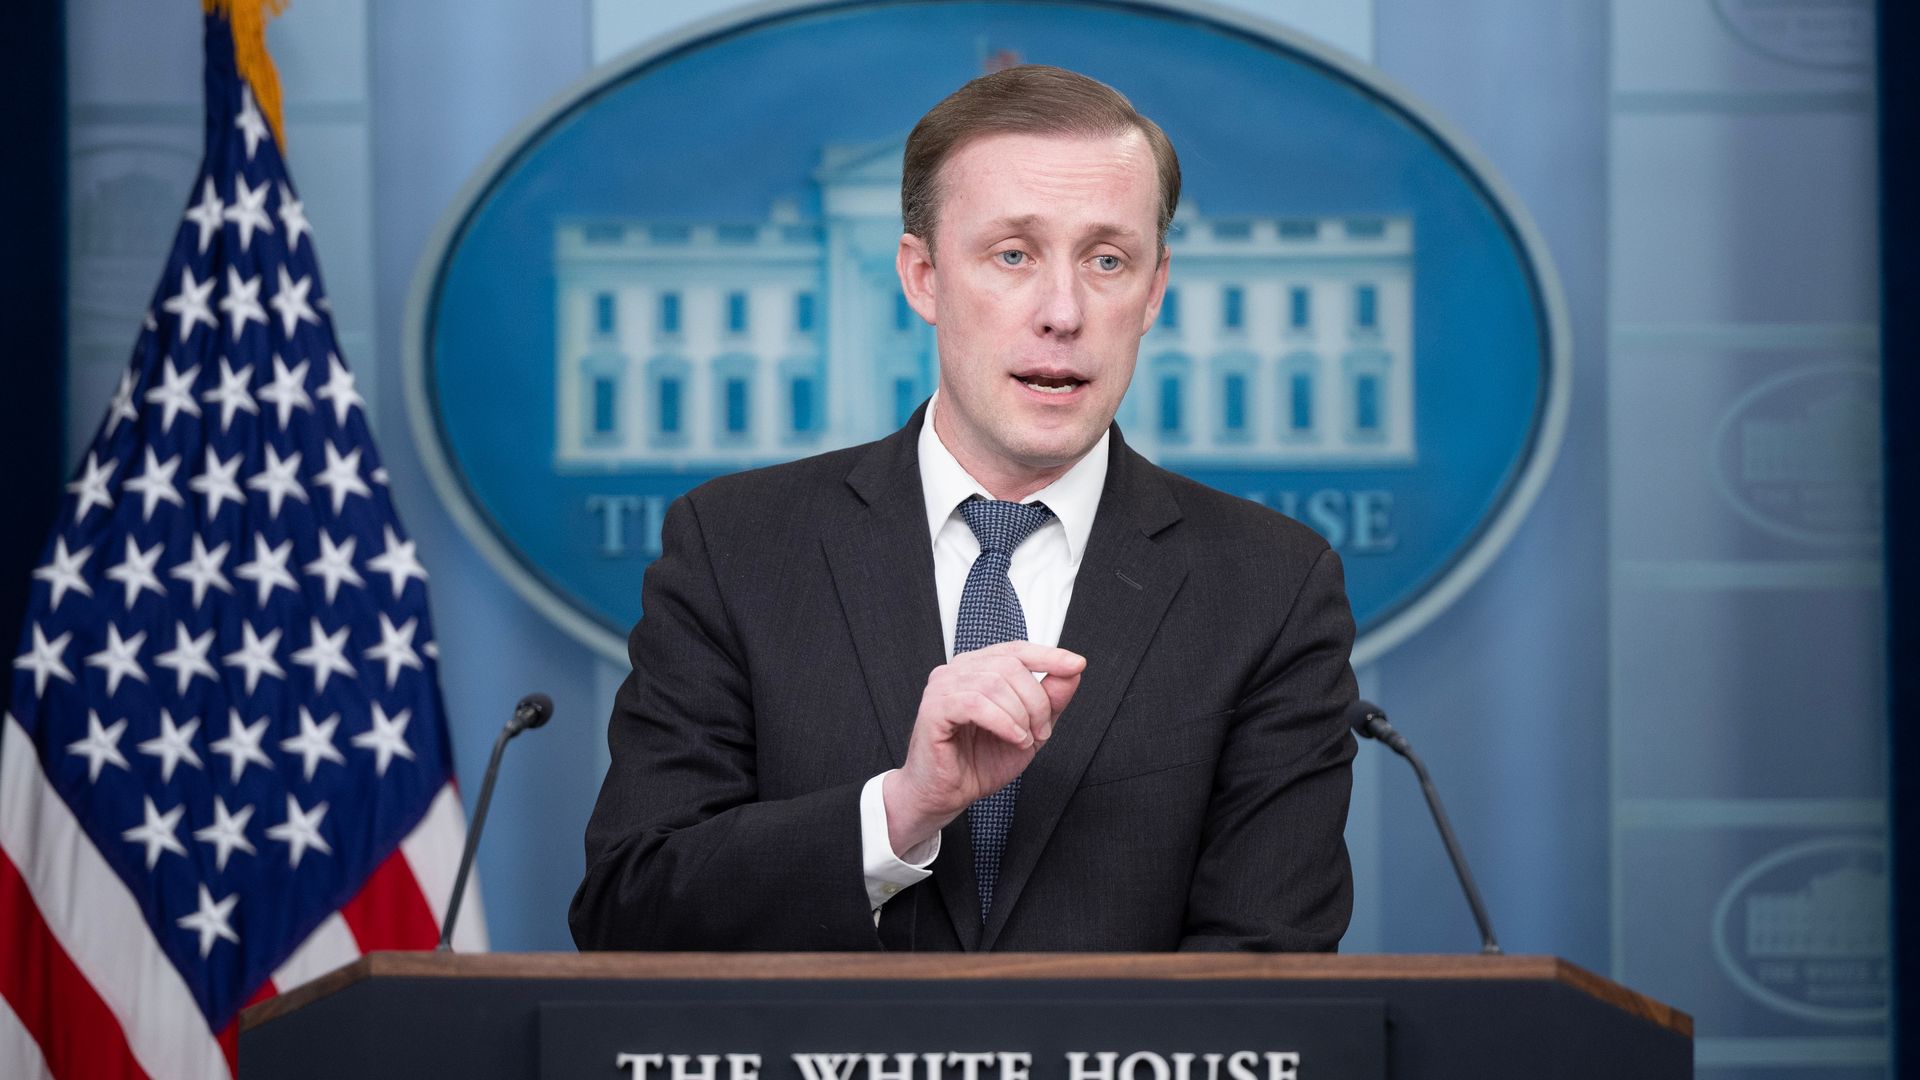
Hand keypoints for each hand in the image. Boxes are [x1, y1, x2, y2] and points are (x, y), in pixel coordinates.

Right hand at [882, 641, 1084, 857]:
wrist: (947, 795)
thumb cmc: (979, 762)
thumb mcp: (1029, 730)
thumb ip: (1050, 701)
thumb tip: (1072, 671)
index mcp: (979, 669)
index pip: (1017, 650)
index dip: (1048, 655)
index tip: (1076, 664)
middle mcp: (959, 671)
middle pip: (1011, 666)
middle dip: (1036, 701)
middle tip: (1040, 732)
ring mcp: (943, 687)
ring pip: (994, 682)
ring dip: (1020, 715)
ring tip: (1024, 739)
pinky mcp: (934, 708)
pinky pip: (975, 703)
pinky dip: (1003, 722)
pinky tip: (1013, 738)